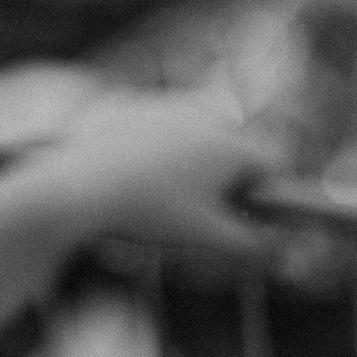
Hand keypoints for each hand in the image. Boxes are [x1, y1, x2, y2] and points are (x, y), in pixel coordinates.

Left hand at [28, 89, 276, 267]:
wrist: (75, 189)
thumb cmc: (147, 213)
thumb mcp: (205, 237)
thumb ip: (251, 245)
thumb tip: (282, 251)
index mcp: (227, 144)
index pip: (271, 165)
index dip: (267, 196)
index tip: (248, 218)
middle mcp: (200, 114)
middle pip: (231, 149)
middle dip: (226, 179)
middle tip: (200, 212)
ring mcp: (161, 105)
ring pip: (191, 135)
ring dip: (187, 162)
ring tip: (159, 195)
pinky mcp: (125, 106)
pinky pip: (151, 129)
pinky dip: (148, 149)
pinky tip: (129, 175)